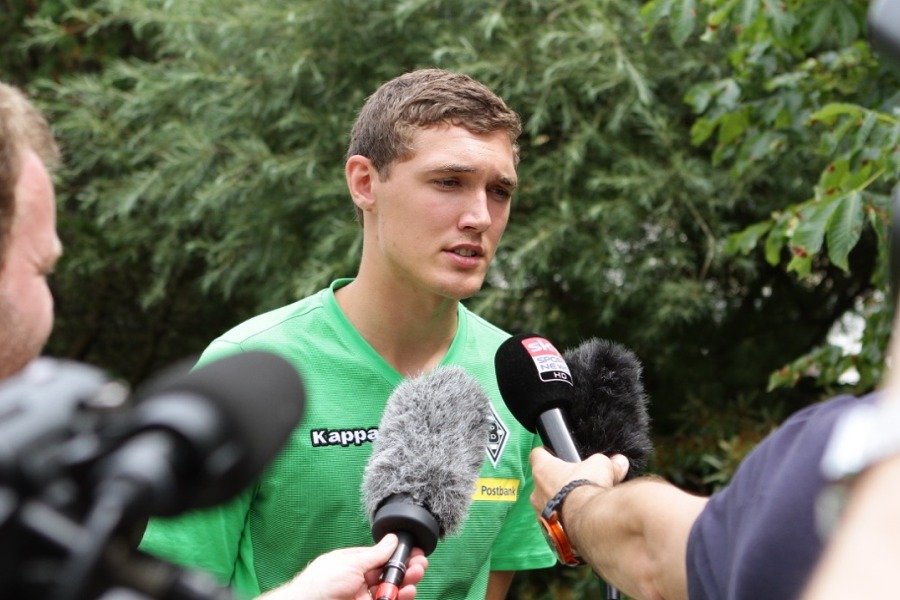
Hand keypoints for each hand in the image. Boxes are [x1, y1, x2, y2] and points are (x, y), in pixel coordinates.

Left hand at [258, 534, 427, 599]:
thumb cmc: (320, 583)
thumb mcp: (351, 563)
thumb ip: (375, 554)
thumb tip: (392, 539)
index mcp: (355, 563)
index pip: (382, 557)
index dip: (399, 554)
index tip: (414, 551)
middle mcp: (361, 580)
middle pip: (390, 573)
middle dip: (407, 567)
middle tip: (420, 564)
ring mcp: (364, 596)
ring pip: (391, 589)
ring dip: (406, 582)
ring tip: (416, 575)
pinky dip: (400, 597)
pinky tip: (407, 591)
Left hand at [529, 448, 629, 515]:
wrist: (589, 524)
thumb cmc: (587, 490)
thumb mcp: (602, 466)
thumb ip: (608, 463)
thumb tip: (618, 463)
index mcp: (543, 470)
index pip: (537, 455)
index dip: (546, 454)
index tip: (553, 455)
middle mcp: (536, 492)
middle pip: (543, 483)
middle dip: (558, 483)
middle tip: (576, 484)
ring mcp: (540, 515)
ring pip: (548, 505)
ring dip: (561, 505)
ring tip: (581, 506)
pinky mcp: (549, 534)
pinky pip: (555, 525)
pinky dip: (565, 522)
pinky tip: (581, 522)